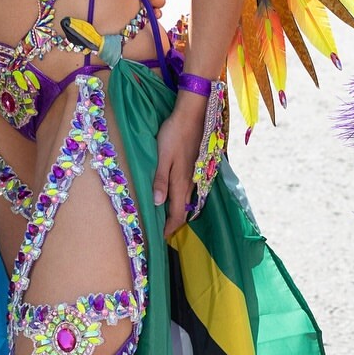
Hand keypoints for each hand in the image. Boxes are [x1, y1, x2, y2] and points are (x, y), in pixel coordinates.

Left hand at [151, 97, 205, 238]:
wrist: (191, 116)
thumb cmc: (174, 135)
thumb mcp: (162, 157)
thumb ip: (160, 180)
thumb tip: (158, 203)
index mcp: (181, 183)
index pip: (178, 214)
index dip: (170, 228)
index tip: (160, 238)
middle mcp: (190, 183)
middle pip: (183, 210)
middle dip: (173, 223)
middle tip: (160, 230)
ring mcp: (194, 175)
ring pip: (186, 200)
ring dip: (176, 211)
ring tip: (164, 216)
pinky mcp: (194, 167)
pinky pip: (188, 190)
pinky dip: (180, 199)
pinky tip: (172, 195)